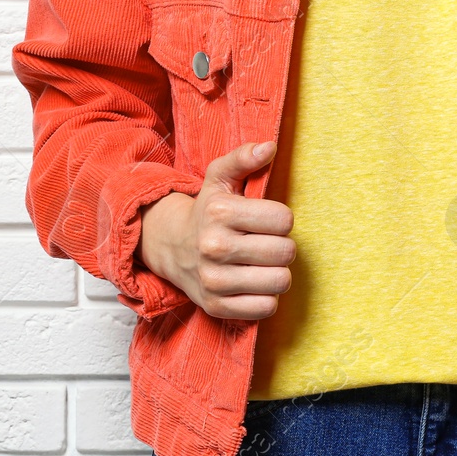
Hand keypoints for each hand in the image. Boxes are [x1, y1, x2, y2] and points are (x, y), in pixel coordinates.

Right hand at [138, 141, 295, 319]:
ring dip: (277, 272)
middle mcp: (214, 247)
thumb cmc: (207, 210)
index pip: (284, 220)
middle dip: (282, 246)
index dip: (281, 220)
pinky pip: (265, 308)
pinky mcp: (216, 306)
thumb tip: (270, 147)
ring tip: (262, 263)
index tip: (266, 221)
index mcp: (220, 212)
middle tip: (265, 243)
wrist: (171, 246)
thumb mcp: (220, 178)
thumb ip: (244, 158)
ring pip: (279, 282)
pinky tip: (253, 283)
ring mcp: (214, 280)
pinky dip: (265, 297)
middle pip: (285, 252)